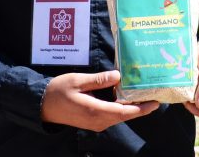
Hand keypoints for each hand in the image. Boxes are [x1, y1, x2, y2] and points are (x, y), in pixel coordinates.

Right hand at [40, 70, 158, 130]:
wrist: (43, 105)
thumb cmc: (58, 91)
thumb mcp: (77, 80)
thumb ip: (98, 80)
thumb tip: (118, 76)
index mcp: (95, 110)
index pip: (123, 112)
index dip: (141, 109)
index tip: (155, 103)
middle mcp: (98, 120)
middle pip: (125, 116)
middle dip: (141, 108)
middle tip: (155, 96)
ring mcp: (96, 122)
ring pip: (119, 117)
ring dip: (133, 108)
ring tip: (145, 95)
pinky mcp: (93, 121)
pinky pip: (112, 116)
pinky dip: (122, 108)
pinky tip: (127, 98)